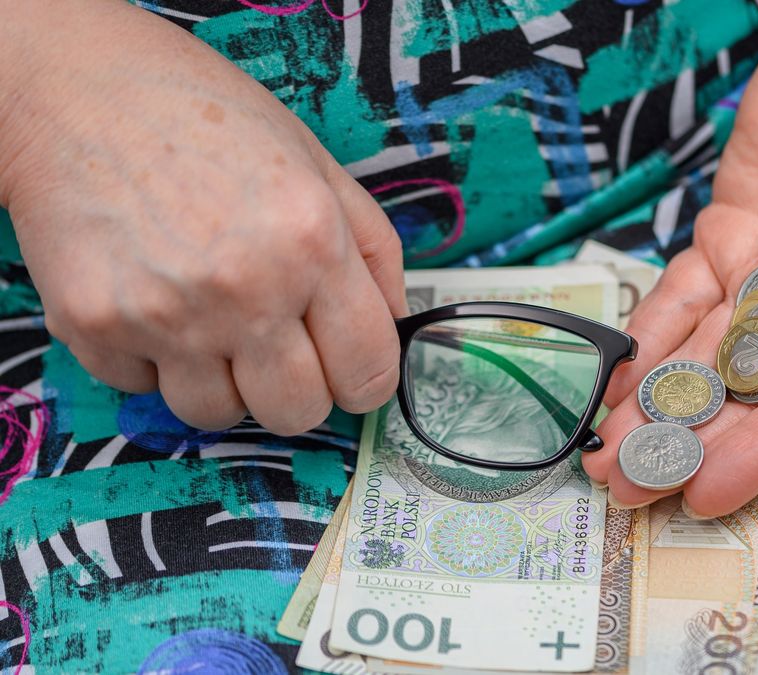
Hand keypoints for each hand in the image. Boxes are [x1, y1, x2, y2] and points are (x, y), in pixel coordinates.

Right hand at [0, 2, 406, 434]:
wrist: (78, 91)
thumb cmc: (208, 121)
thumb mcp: (319, 166)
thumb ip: (373, 253)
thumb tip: (396, 328)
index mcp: (313, 242)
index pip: (368, 373)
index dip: (365, 380)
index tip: (350, 370)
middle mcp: (245, 288)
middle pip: (297, 412)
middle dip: (297, 388)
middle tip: (278, 343)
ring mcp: (166, 315)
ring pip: (218, 414)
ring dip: (222, 379)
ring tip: (209, 313)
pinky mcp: (96, 327)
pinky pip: (144, 388)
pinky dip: (153, 359)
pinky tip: (154, 296)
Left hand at [584, 0, 757, 514]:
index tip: (708, 491)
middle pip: (752, 389)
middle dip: (691, 438)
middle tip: (625, 487)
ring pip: (707, 351)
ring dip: (656, 400)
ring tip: (602, 454)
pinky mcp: (732, 232)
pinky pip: (683, 294)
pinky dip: (648, 334)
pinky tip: (611, 376)